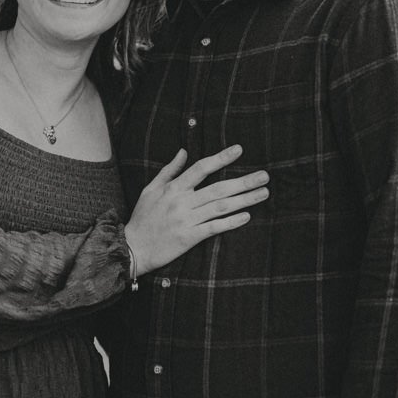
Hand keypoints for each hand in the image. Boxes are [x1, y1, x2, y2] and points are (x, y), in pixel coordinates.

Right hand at [125, 145, 268, 276]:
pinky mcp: (189, 237)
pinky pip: (214, 228)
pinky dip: (231, 222)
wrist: (133, 247)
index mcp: (173, 188)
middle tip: (264, 176)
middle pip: (218, 188)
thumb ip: (169, 170)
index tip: (239, 150)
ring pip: (220, 207)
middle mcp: (182, 202)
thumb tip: (183, 151)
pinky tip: (247, 216)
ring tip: (263, 193)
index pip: (201, 168)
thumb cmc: (142, 217)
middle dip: (244, 181)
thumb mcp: (151, 189)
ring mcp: (187, 220)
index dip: (221, 158)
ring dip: (244, 200)